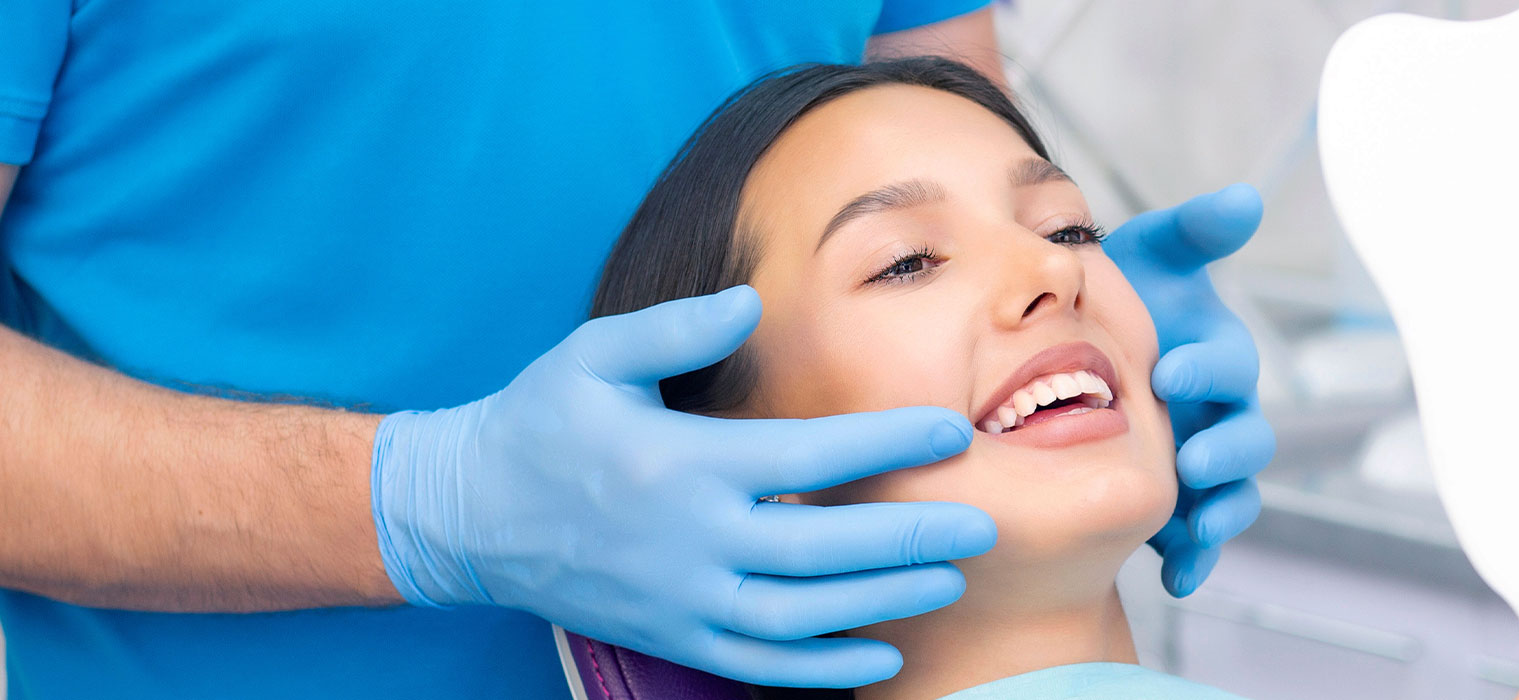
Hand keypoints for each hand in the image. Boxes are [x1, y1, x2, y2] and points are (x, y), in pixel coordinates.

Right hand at [371, 286, 997, 687]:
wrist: (467, 515)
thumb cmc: (540, 421)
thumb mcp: (594, 355)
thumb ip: (676, 326)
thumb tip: (752, 302)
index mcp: (679, 464)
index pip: (807, 457)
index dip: (886, 443)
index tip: (951, 430)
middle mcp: (687, 541)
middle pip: (821, 550)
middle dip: (909, 539)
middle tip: (984, 524)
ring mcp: (680, 600)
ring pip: (799, 618)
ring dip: (881, 603)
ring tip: (948, 581)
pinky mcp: (672, 637)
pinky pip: (758, 665)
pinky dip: (823, 667)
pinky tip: (881, 650)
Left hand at [1106, 184, 1277, 596]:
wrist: (1065, 355)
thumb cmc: (1118, 298)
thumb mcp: (1148, 258)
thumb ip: (1192, 231)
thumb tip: (1245, 199)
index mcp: (1215, 356)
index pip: (1229, 364)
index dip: (1209, 368)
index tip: (1170, 371)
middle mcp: (1218, 413)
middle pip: (1246, 437)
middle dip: (1224, 449)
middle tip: (1189, 455)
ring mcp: (1200, 465)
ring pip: (1231, 494)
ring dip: (1221, 511)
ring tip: (1196, 524)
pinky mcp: (1177, 508)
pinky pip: (1199, 541)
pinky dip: (1196, 559)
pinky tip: (1175, 577)